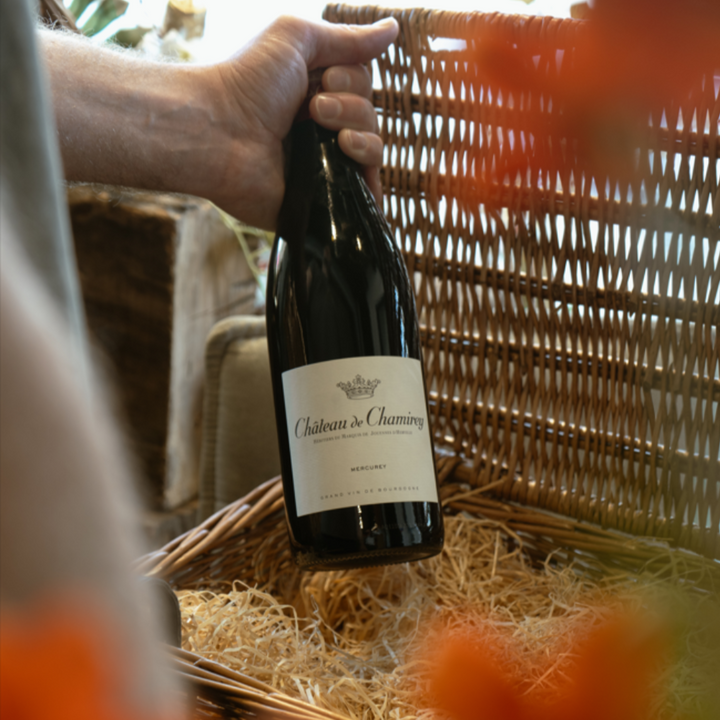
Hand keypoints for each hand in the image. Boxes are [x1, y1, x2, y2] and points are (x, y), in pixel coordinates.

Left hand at [43, 16, 396, 229]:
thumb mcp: (297, 39)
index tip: (325, 78)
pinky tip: (350, 158)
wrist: (217, 132)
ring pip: (372, 151)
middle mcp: (321, 131)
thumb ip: (346, 39)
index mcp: (316, 93)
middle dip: (351, 107)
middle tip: (313, 108)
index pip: (363, 88)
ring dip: (358, 134)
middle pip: (370, 117)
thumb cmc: (247, 81)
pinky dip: (370, 179)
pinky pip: (367, 195)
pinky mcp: (323, 199)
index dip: (354, 81)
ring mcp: (323, 167)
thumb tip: (394, 28)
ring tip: (322, 131)